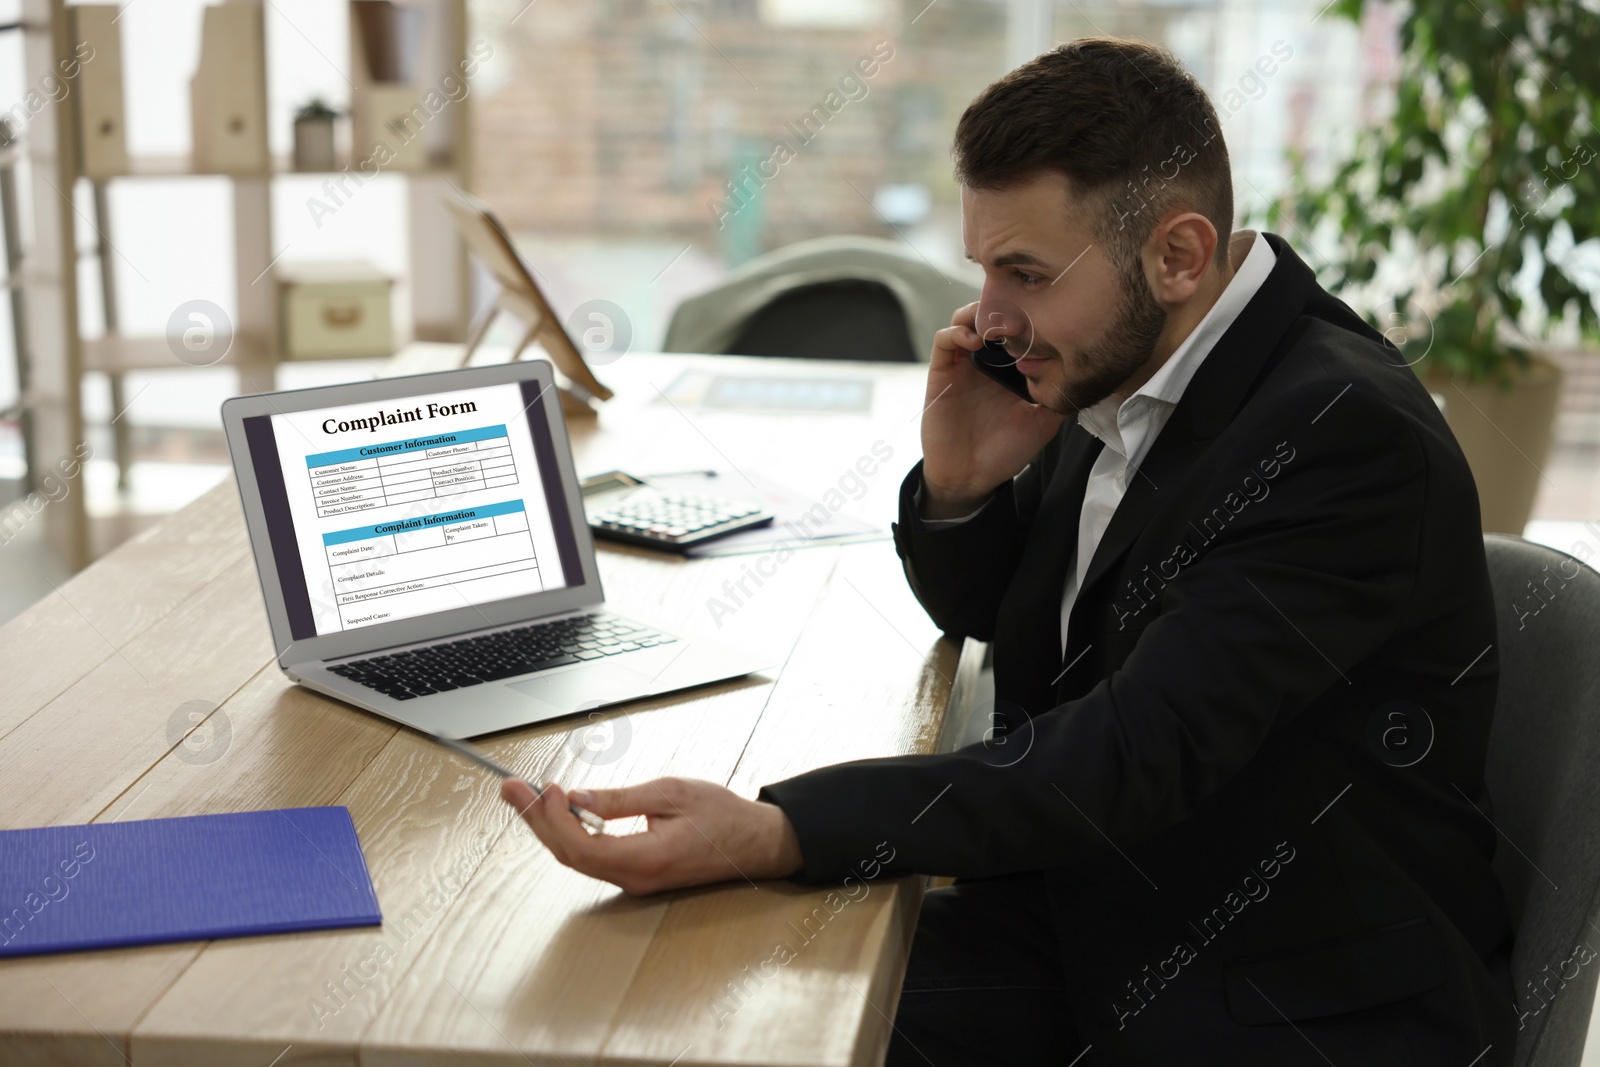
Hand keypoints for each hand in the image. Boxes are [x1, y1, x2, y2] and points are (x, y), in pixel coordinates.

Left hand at [501, 776, 803, 894]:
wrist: (756, 843)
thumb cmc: (723, 817)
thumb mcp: (671, 793)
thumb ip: (620, 800)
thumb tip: (576, 799)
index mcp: (645, 860)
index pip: (580, 846)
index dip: (554, 818)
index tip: (545, 787)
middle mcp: (634, 877)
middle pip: (568, 854)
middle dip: (536, 819)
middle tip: (510, 789)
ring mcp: (634, 879)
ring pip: (576, 857)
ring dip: (549, 826)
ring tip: (526, 796)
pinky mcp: (637, 872)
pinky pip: (593, 856)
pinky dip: (570, 832)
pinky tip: (560, 812)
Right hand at [920, 302, 1064, 517]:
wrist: (971, 476)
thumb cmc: (1004, 452)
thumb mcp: (1043, 424)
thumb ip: (1057, 399)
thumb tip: (1082, 377)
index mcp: (1011, 369)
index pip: (1017, 328)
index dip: (1027, 316)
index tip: (1043, 315)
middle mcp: (987, 362)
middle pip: (991, 316)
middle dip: (1003, 306)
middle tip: (1019, 313)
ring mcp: (963, 365)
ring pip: (965, 319)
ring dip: (978, 313)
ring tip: (995, 324)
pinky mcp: (942, 372)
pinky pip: (943, 340)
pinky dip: (956, 332)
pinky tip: (973, 341)